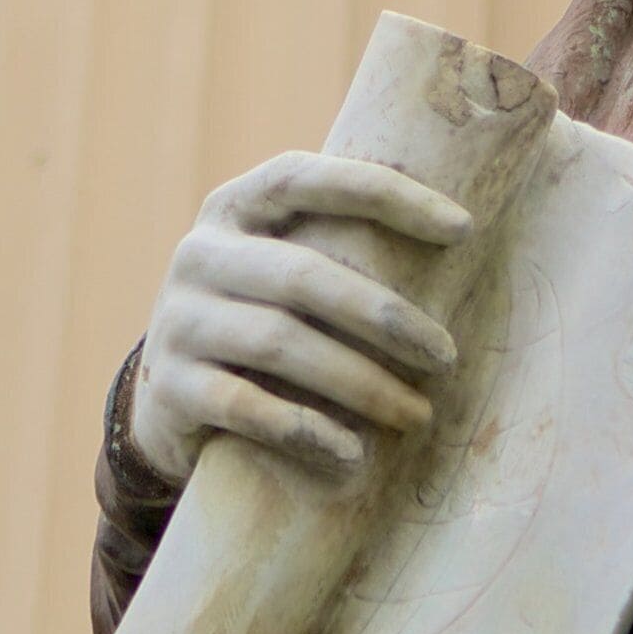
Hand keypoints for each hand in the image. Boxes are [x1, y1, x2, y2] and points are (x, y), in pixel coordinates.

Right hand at [129, 150, 469, 481]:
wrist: (166, 401)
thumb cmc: (260, 320)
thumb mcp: (283, 268)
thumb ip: (339, 243)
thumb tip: (466, 231)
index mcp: (234, 208)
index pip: (308, 179)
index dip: (387, 195)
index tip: (466, 230)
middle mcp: (199, 255)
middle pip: (302, 276)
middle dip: (385, 317)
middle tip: (447, 357)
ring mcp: (178, 322)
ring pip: (279, 344)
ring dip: (360, 383)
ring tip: (417, 414)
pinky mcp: (171, 389)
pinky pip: (244, 406)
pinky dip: (305, 430)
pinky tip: (353, 455)